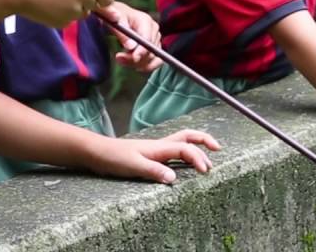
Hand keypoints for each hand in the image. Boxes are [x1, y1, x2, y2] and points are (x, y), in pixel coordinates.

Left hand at [85, 129, 220, 183]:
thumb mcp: (132, 166)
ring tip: (208, 153)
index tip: (205, 171)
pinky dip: (185, 151)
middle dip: (205, 140)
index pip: (185, 149)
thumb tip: (174, 178)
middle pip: (188, 136)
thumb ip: (153, 171)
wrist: (96, 152)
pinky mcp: (150, 154)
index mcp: (159, 147)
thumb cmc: (113, 157)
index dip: (198, 158)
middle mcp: (160, 145)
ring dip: (197, 144)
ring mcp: (156, 149)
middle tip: (218, 149)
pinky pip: (173, 149)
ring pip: (182, 141)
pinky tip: (185, 161)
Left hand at [112, 4, 162, 72]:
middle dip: (135, 58)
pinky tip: (136, 66)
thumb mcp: (115, 23)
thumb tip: (131, 47)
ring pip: (152, 57)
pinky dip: (147, 66)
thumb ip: (123, 35)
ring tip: (121, 60)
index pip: (147, 39)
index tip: (133, 58)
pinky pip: (156, 61)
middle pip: (150, 50)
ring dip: (137, 63)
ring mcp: (155, 38)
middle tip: (119, 59)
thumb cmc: (115, 17)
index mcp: (146, 21)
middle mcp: (153, 30)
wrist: (118, 16)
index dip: (141, 51)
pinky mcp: (154, 47)